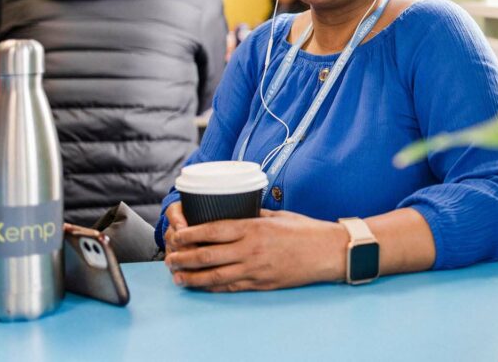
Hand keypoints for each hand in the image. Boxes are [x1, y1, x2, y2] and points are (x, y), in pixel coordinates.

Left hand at [163, 210, 346, 291]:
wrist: (328, 252)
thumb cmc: (306, 230)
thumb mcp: (278, 215)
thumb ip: (254, 215)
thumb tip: (235, 212)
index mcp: (254, 228)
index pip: (213, 231)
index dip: (190, 234)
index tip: (176, 235)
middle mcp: (251, 250)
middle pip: (208, 255)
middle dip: (184, 257)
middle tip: (169, 257)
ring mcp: (255, 269)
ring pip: (214, 275)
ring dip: (192, 276)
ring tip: (177, 275)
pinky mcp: (261, 283)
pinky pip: (230, 287)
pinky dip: (212, 286)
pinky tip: (201, 285)